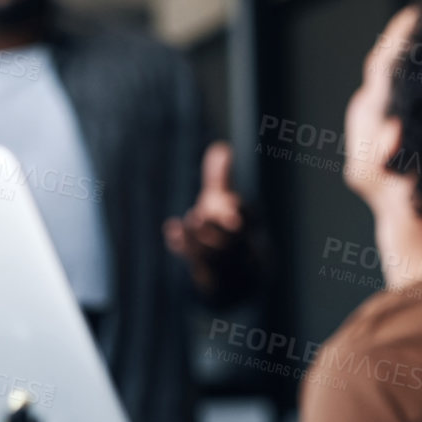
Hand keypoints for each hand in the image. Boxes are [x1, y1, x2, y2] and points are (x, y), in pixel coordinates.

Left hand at [164, 141, 249, 296]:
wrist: (229, 268)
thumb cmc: (222, 227)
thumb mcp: (222, 200)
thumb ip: (221, 177)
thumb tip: (222, 147)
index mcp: (244, 224)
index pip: (249, 217)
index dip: (240, 211)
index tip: (231, 203)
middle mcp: (237, 245)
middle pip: (232, 241)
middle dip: (215, 229)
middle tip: (197, 216)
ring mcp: (222, 263)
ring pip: (213, 256)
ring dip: (198, 240)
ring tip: (190, 221)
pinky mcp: (208, 273)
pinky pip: (198, 264)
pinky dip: (183, 247)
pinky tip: (172, 229)